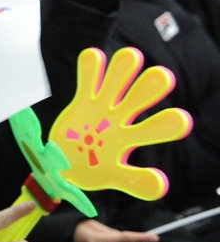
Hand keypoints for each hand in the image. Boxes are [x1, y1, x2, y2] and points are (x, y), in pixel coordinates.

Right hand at [50, 47, 190, 199]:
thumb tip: (161, 185)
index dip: (168, 124)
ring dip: (125, 69)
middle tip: (163, 77)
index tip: (181, 119)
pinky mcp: (83, 101)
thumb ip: (135, 181)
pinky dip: (92, 66)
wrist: (61, 166)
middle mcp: (121, 119)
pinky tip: (95, 57)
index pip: (156, 129)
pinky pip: (89, 79)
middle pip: (141, 97)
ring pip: (117, 81)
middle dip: (151, 86)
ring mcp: (102, 108)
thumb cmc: (90, 172)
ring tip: (132, 57)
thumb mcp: (112, 178)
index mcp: (130, 139)